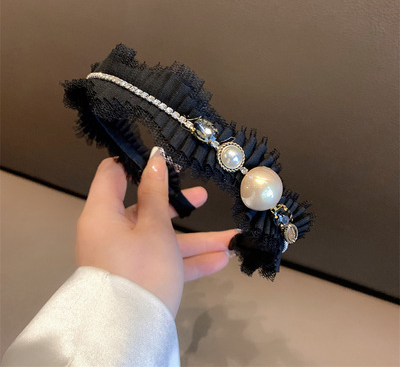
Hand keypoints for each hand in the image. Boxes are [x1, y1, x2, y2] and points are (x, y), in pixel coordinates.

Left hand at [76, 149, 236, 316]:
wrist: (129, 333)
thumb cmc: (140, 268)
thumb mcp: (154, 227)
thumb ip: (156, 193)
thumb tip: (155, 160)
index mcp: (103, 214)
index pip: (113, 174)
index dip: (135, 162)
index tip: (160, 158)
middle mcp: (111, 232)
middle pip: (145, 207)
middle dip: (178, 204)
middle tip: (201, 196)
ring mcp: (126, 255)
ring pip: (161, 238)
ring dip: (195, 239)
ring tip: (229, 238)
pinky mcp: (139, 275)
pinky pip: (164, 260)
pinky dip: (188, 260)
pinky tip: (220, 258)